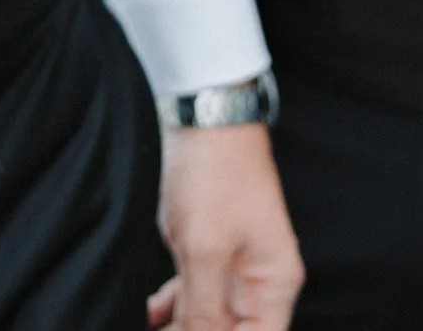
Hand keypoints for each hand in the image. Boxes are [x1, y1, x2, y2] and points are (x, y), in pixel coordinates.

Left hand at [146, 123, 302, 328]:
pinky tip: (149, 314)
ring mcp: (234, 264)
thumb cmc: (216, 173)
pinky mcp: (210, 249)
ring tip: (148, 329)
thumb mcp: (205, 249)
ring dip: (180, 328)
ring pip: (209, 318)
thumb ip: (202, 310)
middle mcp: (260, 280)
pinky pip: (194, 293)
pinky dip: (172, 307)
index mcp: (274, 284)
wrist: (204, 114)